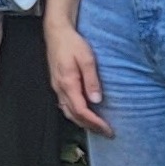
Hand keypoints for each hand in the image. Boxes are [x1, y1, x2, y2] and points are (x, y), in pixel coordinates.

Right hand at [45, 21, 110, 136]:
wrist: (56, 33)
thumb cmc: (72, 43)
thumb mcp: (87, 59)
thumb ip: (92, 80)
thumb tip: (97, 99)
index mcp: (67, 83)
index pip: (81, 110)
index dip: (94, 122)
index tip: (107, 129)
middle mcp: (59, 89)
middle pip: (73, 115)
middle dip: (90, 126)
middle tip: (105, 132)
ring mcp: (57, 87)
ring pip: (68, 112)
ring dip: (82, 122)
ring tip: (96, 127)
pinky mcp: (57, 84)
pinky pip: (65, 105)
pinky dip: (75, 114)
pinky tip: (83, 114)